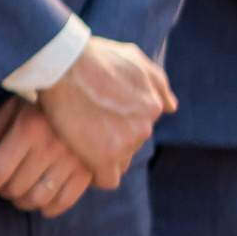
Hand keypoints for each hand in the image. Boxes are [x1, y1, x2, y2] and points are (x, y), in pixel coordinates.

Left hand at [0, 101, 95, 216]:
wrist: (87, 89)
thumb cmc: (40, 98)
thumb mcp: (9, 109)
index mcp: (27, 128)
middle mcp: (51, 146)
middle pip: (16, 188)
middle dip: (1, 192)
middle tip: (1, 183)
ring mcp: (73, 159)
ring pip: (38, 198)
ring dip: (22, 201)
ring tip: (17, 192)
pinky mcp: (90, 168)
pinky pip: (65, 200)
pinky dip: (49, 208)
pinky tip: (41, 204)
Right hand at [37, 36, 175, 183]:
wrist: (64, 63)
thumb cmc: (94, 56)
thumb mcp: (134, 57)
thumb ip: (157, 82)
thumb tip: (172, 107)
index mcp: (153, 106)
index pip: (140, 128)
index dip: (118, 125)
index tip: (100, 119)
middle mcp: (145, 126)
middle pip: (130, 146)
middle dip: (111, 139)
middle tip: (86, 126)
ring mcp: (127, 142)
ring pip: (118, 162)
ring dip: (102, 154)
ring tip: (79, 139)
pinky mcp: (105, 157)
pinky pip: (107, 180)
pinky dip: (96, 174)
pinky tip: (82, 161)